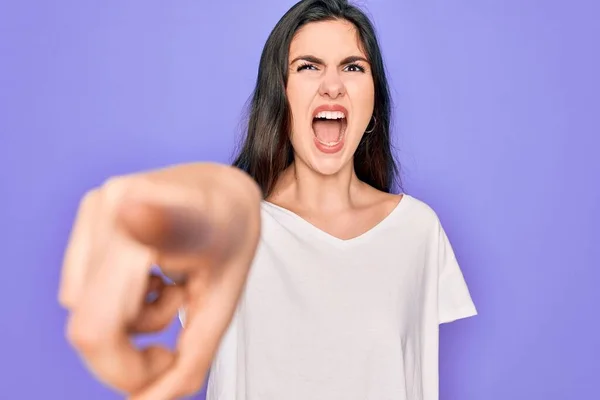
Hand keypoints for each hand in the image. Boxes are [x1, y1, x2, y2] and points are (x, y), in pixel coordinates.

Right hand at [59, 163, 261, 398]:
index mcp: (157, 222)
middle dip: (127, 358)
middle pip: (87, 327)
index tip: (165, 364)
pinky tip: (150, 279)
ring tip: (170, 293)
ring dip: (126, 325)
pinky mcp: (87, 214)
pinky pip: (79, 289)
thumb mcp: (225, 302)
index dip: (123, 365)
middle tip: (169, 353)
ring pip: (80, 312)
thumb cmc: (232, 240)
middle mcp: (114, 206)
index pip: (105, 324)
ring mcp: (95, 206)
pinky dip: (114, 303)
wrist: (222, 188)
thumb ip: (190, 359)